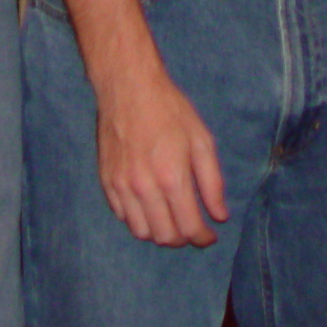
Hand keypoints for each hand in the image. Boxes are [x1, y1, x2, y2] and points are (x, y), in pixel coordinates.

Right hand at [95, 61, 229, 246]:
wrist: (128, 88)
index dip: (203, 238)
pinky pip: (123, 217)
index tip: (210, 235)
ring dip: (159, 233)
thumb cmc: (170, 111)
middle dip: (183, 238)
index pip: (189, 228)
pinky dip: (139, 220)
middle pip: (164, 237)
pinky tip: (151, 206)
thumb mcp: (202, 140)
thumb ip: (212, 182)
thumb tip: (219, 216)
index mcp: (172, 177)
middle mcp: (144, 188)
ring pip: (141, 232)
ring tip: (172, 219)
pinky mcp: (107, 182)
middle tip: (192, 227)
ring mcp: (121, 187)